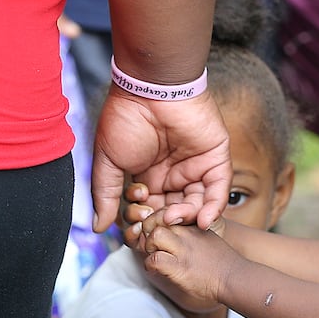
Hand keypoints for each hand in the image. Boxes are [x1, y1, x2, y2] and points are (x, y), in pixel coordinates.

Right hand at [91, 87, 231, 233]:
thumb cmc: (124, 118)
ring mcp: (195, 168)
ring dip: (186, 218)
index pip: (149, 211)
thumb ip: (105, 194)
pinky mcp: (215, 159)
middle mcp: (173, 175)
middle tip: (154, 227)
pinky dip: (212, 208)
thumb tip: (100, 227)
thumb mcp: (108, 161)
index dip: (142, 224)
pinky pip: (218, 190)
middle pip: (173, 212)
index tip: (133, 229)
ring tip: (172, 218)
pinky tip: (201, 220)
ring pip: (196, 205)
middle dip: (164, 224)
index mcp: (148, 177)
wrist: (148, 89)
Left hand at [140, 218, 235, 305]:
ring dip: (149, 247)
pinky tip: (155, 270)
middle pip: (156, 219)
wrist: (235, 278)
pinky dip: (150, 265)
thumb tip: (170, 236)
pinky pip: (155, 259)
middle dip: (147, 231)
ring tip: (154, 255)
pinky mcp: (180, 267)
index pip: (166, 212)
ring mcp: (183, 249)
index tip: (157, 234)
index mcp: (192, 224)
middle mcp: (187, 233)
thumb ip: (189, 233)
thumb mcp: (206, 238)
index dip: (157, 221)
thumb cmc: (221, 262)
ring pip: (154, 235)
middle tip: (151, 244)